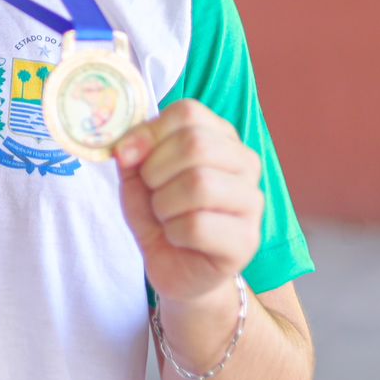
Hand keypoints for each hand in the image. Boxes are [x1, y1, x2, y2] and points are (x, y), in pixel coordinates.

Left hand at [114, 99, 263, 305]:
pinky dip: (173, 232)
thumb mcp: (138, 175)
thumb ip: (133, 152)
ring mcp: (251, 202)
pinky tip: (179, 238)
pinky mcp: (246, 240)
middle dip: (156, 170)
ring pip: (199, 184)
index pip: (188, 112)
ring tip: (166, 216)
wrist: (177, 267)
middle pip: (196, 144)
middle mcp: (244, 163)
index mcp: (220, 136)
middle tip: (152, 192)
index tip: (128, 155)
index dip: (149, 132)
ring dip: (164, 204)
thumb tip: (127, 147)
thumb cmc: (162, 213)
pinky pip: (197, 226)